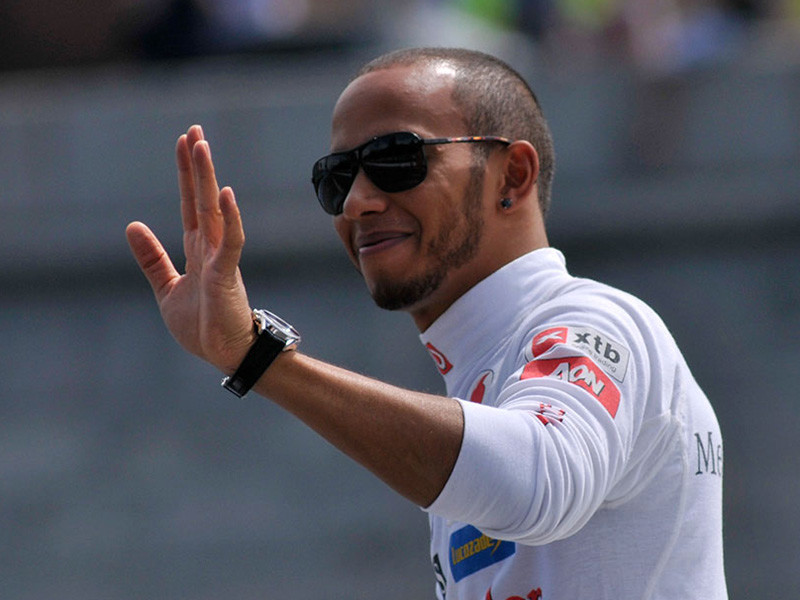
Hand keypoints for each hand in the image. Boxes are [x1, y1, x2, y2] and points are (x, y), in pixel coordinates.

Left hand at [126, 125, 254, 372]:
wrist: (226, 354)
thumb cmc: (203, 325)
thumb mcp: (166, 288)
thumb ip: (152, 258)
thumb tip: (132, 225)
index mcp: (197, 249)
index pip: (189, 203)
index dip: (185, 174)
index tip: (184, 143)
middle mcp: (211, 248)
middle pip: (201, 198)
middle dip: (196, 165)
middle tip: (194, 131)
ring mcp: (221, 258)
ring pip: (214, 211)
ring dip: (207, 179)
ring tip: (202, 147)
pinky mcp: (227, 275)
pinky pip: (231, 241)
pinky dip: (230, 217)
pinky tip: (224, 193)